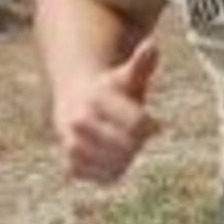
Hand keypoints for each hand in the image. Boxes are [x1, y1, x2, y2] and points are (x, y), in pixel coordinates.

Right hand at [53, 38, 160, 183]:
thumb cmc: (111, 90)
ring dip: (125, 159)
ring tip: (121, 146)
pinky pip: (101, 178)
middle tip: (133, 136)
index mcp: (98, 99)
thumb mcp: (127, 76)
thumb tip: (152, 45)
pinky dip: (110, 172)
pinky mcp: (71, 164)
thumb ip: (141, 65)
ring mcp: (72, 143)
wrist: (74, 101)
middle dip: (137, 144)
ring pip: (114, 165)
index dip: (150, 127)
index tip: (153, 125)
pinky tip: (109, 158)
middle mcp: (80, 121)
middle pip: (128, 147)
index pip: (138, 124)